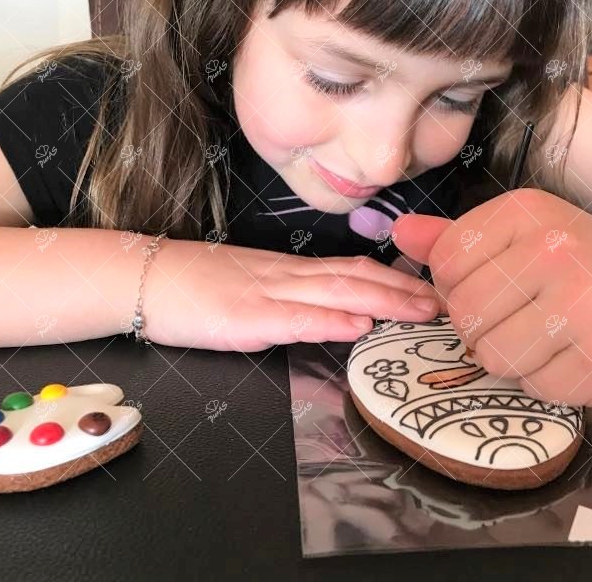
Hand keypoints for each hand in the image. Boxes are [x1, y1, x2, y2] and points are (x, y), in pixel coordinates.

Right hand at [143, 239, 440, 351]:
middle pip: (355, 275)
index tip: (428, 285)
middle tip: (445, 300)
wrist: (145, 276)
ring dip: (384, 299)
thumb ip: (288, 296)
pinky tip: (358, 323)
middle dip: (403, 288)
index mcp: (287, 271)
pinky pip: (296, 317)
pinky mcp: (246, 317)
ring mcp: (268, 293)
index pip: (351, 268)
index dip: (393, 276)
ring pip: (336, 290)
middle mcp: (286, 276)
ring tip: (421, 310)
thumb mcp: (248, 286)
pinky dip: (331, 319)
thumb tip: (330, 308)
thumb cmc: (192, 286)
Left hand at [392, 189, 591, 407]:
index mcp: (527, 213)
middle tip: (520, 316)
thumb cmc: (587, 261)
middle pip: (464, 314)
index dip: (455, 285)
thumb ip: (458, 237)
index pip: (445, 262)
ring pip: (494, 357)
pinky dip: (548, 381)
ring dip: (513, 357)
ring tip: (547, 337)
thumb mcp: (525, 231)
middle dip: (482, 326)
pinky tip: (574, 355)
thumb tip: (398, 234)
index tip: (489, 285)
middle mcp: (554, 252)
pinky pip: (536, 388)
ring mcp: (582, 308)